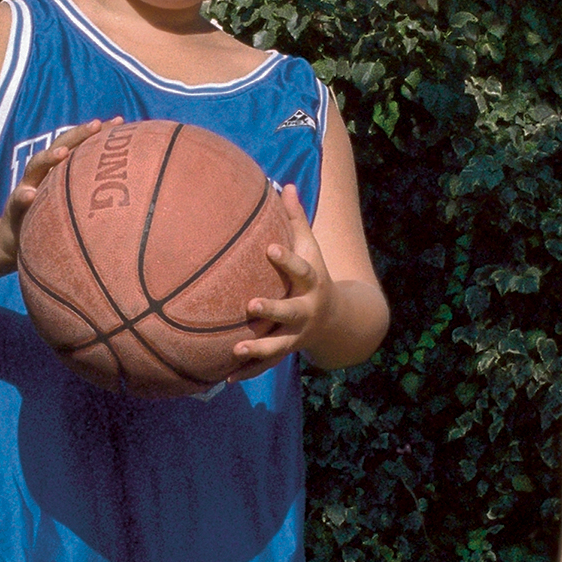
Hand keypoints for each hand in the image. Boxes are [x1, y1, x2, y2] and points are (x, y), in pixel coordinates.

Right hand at [0, 118, 115, 268]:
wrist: (16, 240)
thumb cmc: (50, 219)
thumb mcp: (71, 203)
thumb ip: (89, 190)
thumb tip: (129, 186)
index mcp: (58, 171)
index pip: (78, 145)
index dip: (96, 133)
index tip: (119, 121)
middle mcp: (42, 174)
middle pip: (59, 147)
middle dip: (77, 135)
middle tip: (96, 125)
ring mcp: (26, 189)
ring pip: (35, 168)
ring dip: (48, 158)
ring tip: (63, 153)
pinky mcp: (14, 209)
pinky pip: (17, 202)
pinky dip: (23, 196)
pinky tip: (31, 195)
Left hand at [230, 186, 333, 378]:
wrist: (335, 320)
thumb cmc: (314, 274)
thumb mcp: (311, 248)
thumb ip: (296, 220)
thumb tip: (284, 184)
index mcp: (312, 283)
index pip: (301, 270)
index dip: (286, 260)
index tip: (268, 248)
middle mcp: (306, 311)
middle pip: (290, 311)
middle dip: (272, 309)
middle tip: (250, 304)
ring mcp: (296, 334)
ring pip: (279, 345)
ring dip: (259, 348)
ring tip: (237, 348)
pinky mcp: (286, 350)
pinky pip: (266, 364)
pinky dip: (248, 371)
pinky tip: (225, 377)